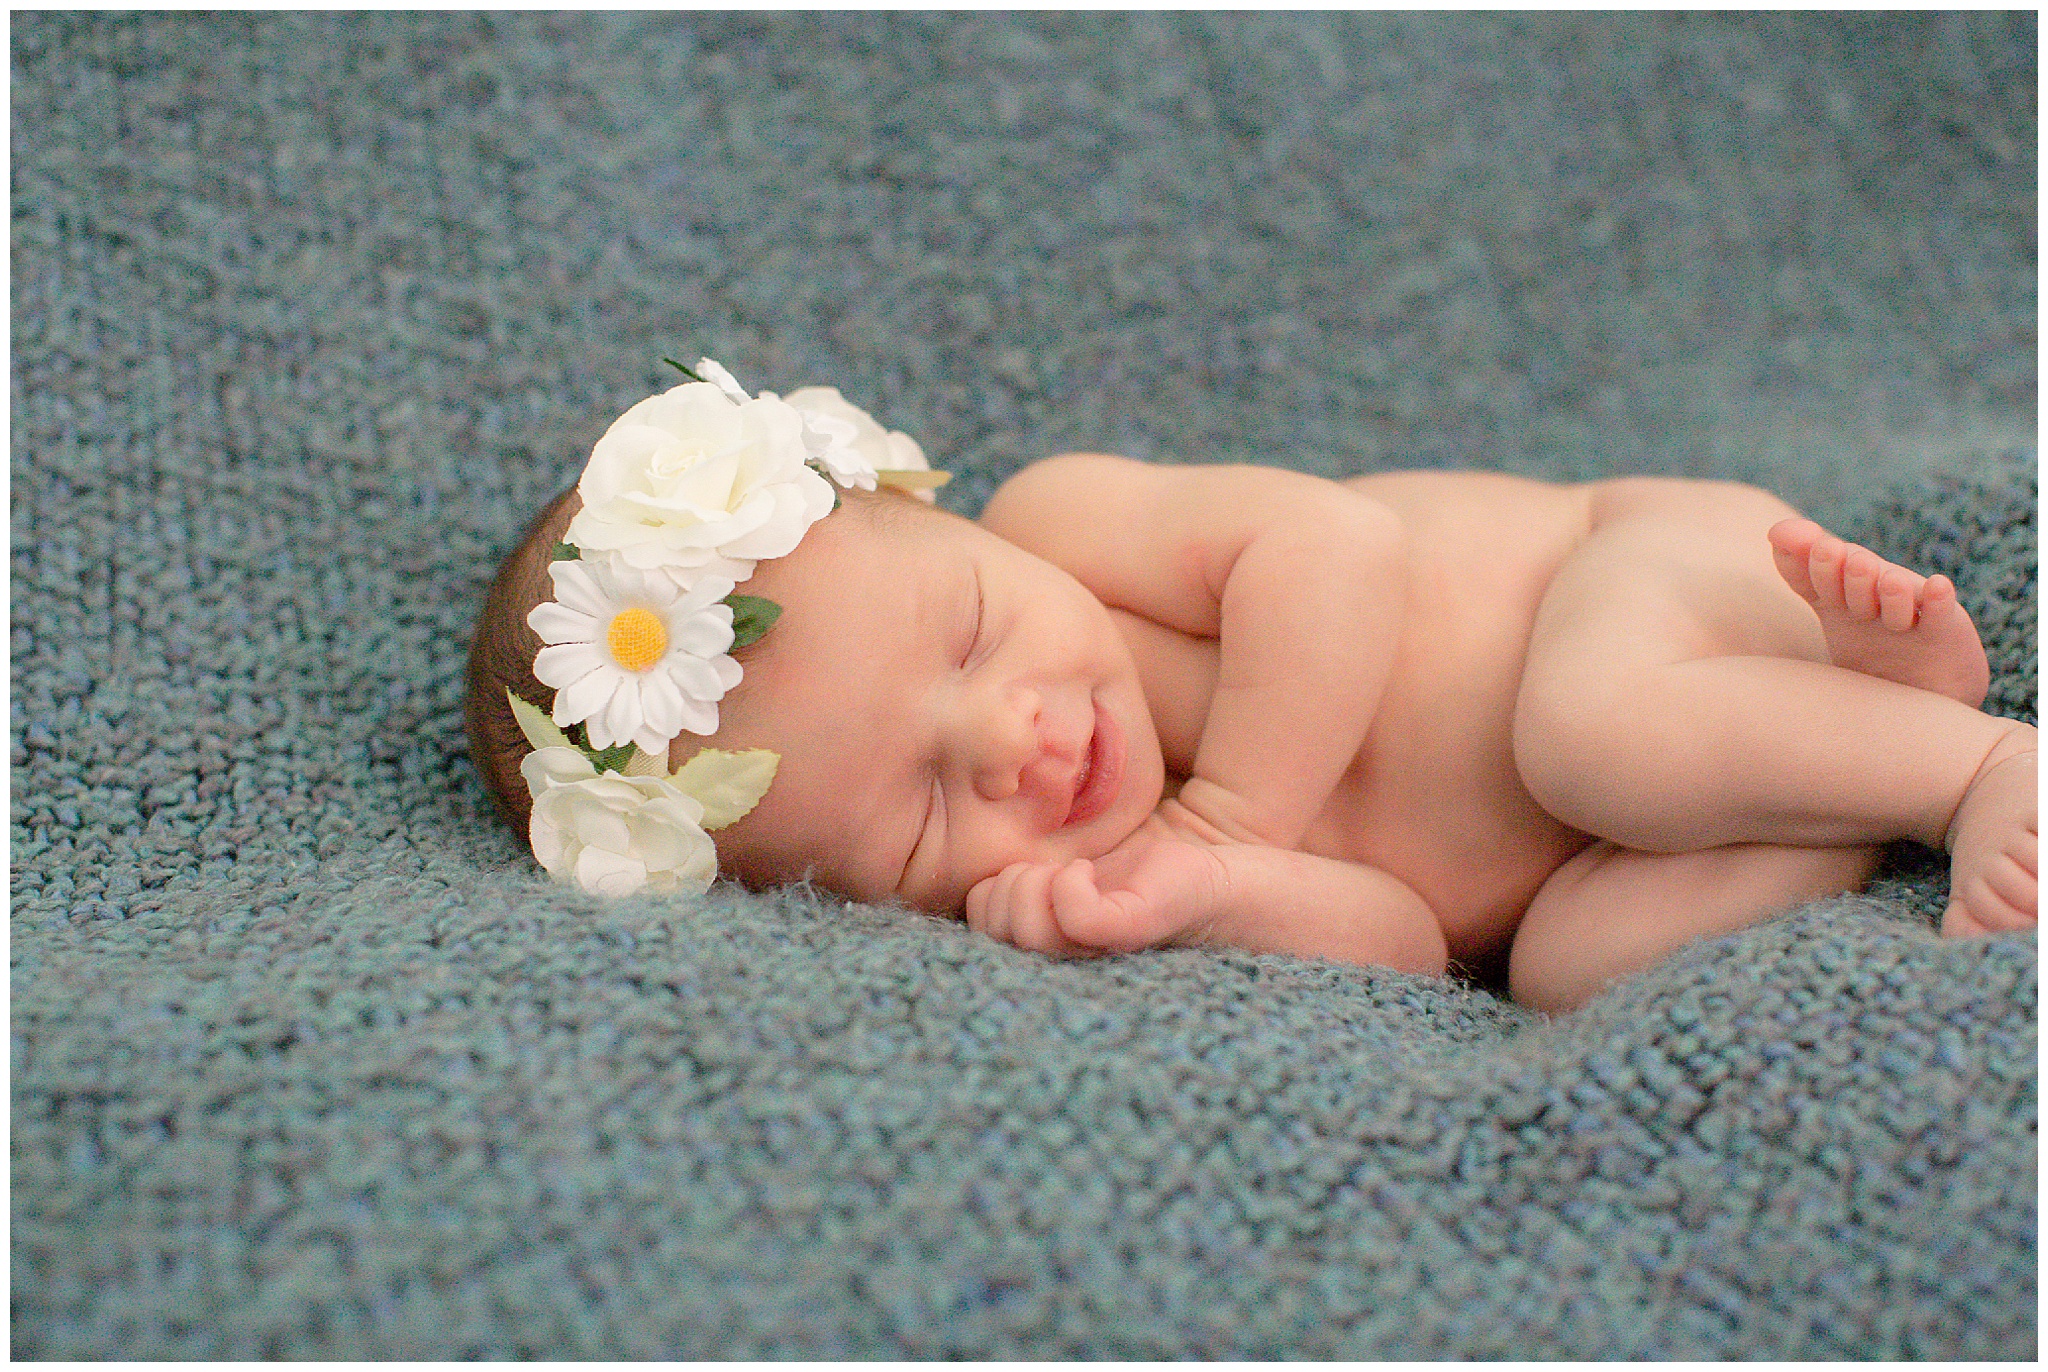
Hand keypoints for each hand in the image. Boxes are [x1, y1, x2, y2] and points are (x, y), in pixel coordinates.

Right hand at [964, 831, 1230, 958]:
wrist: (1227, 884)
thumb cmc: (1147, 885)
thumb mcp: (1070, 884)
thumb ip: (1025, 892)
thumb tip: (978, 887)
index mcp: (1047, 958)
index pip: (977, 930)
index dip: (989, 900)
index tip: (1031, 880)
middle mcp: (1067, 973)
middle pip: (991, 928)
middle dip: (1009, 887)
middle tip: (1054, 874)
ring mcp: (1097, 957)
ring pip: (1024, 925)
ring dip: (1038, 882)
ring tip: (1077, 875)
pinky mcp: (1128, 932)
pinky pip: (1071, 912)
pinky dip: (1071, 882)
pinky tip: (1093, 873)